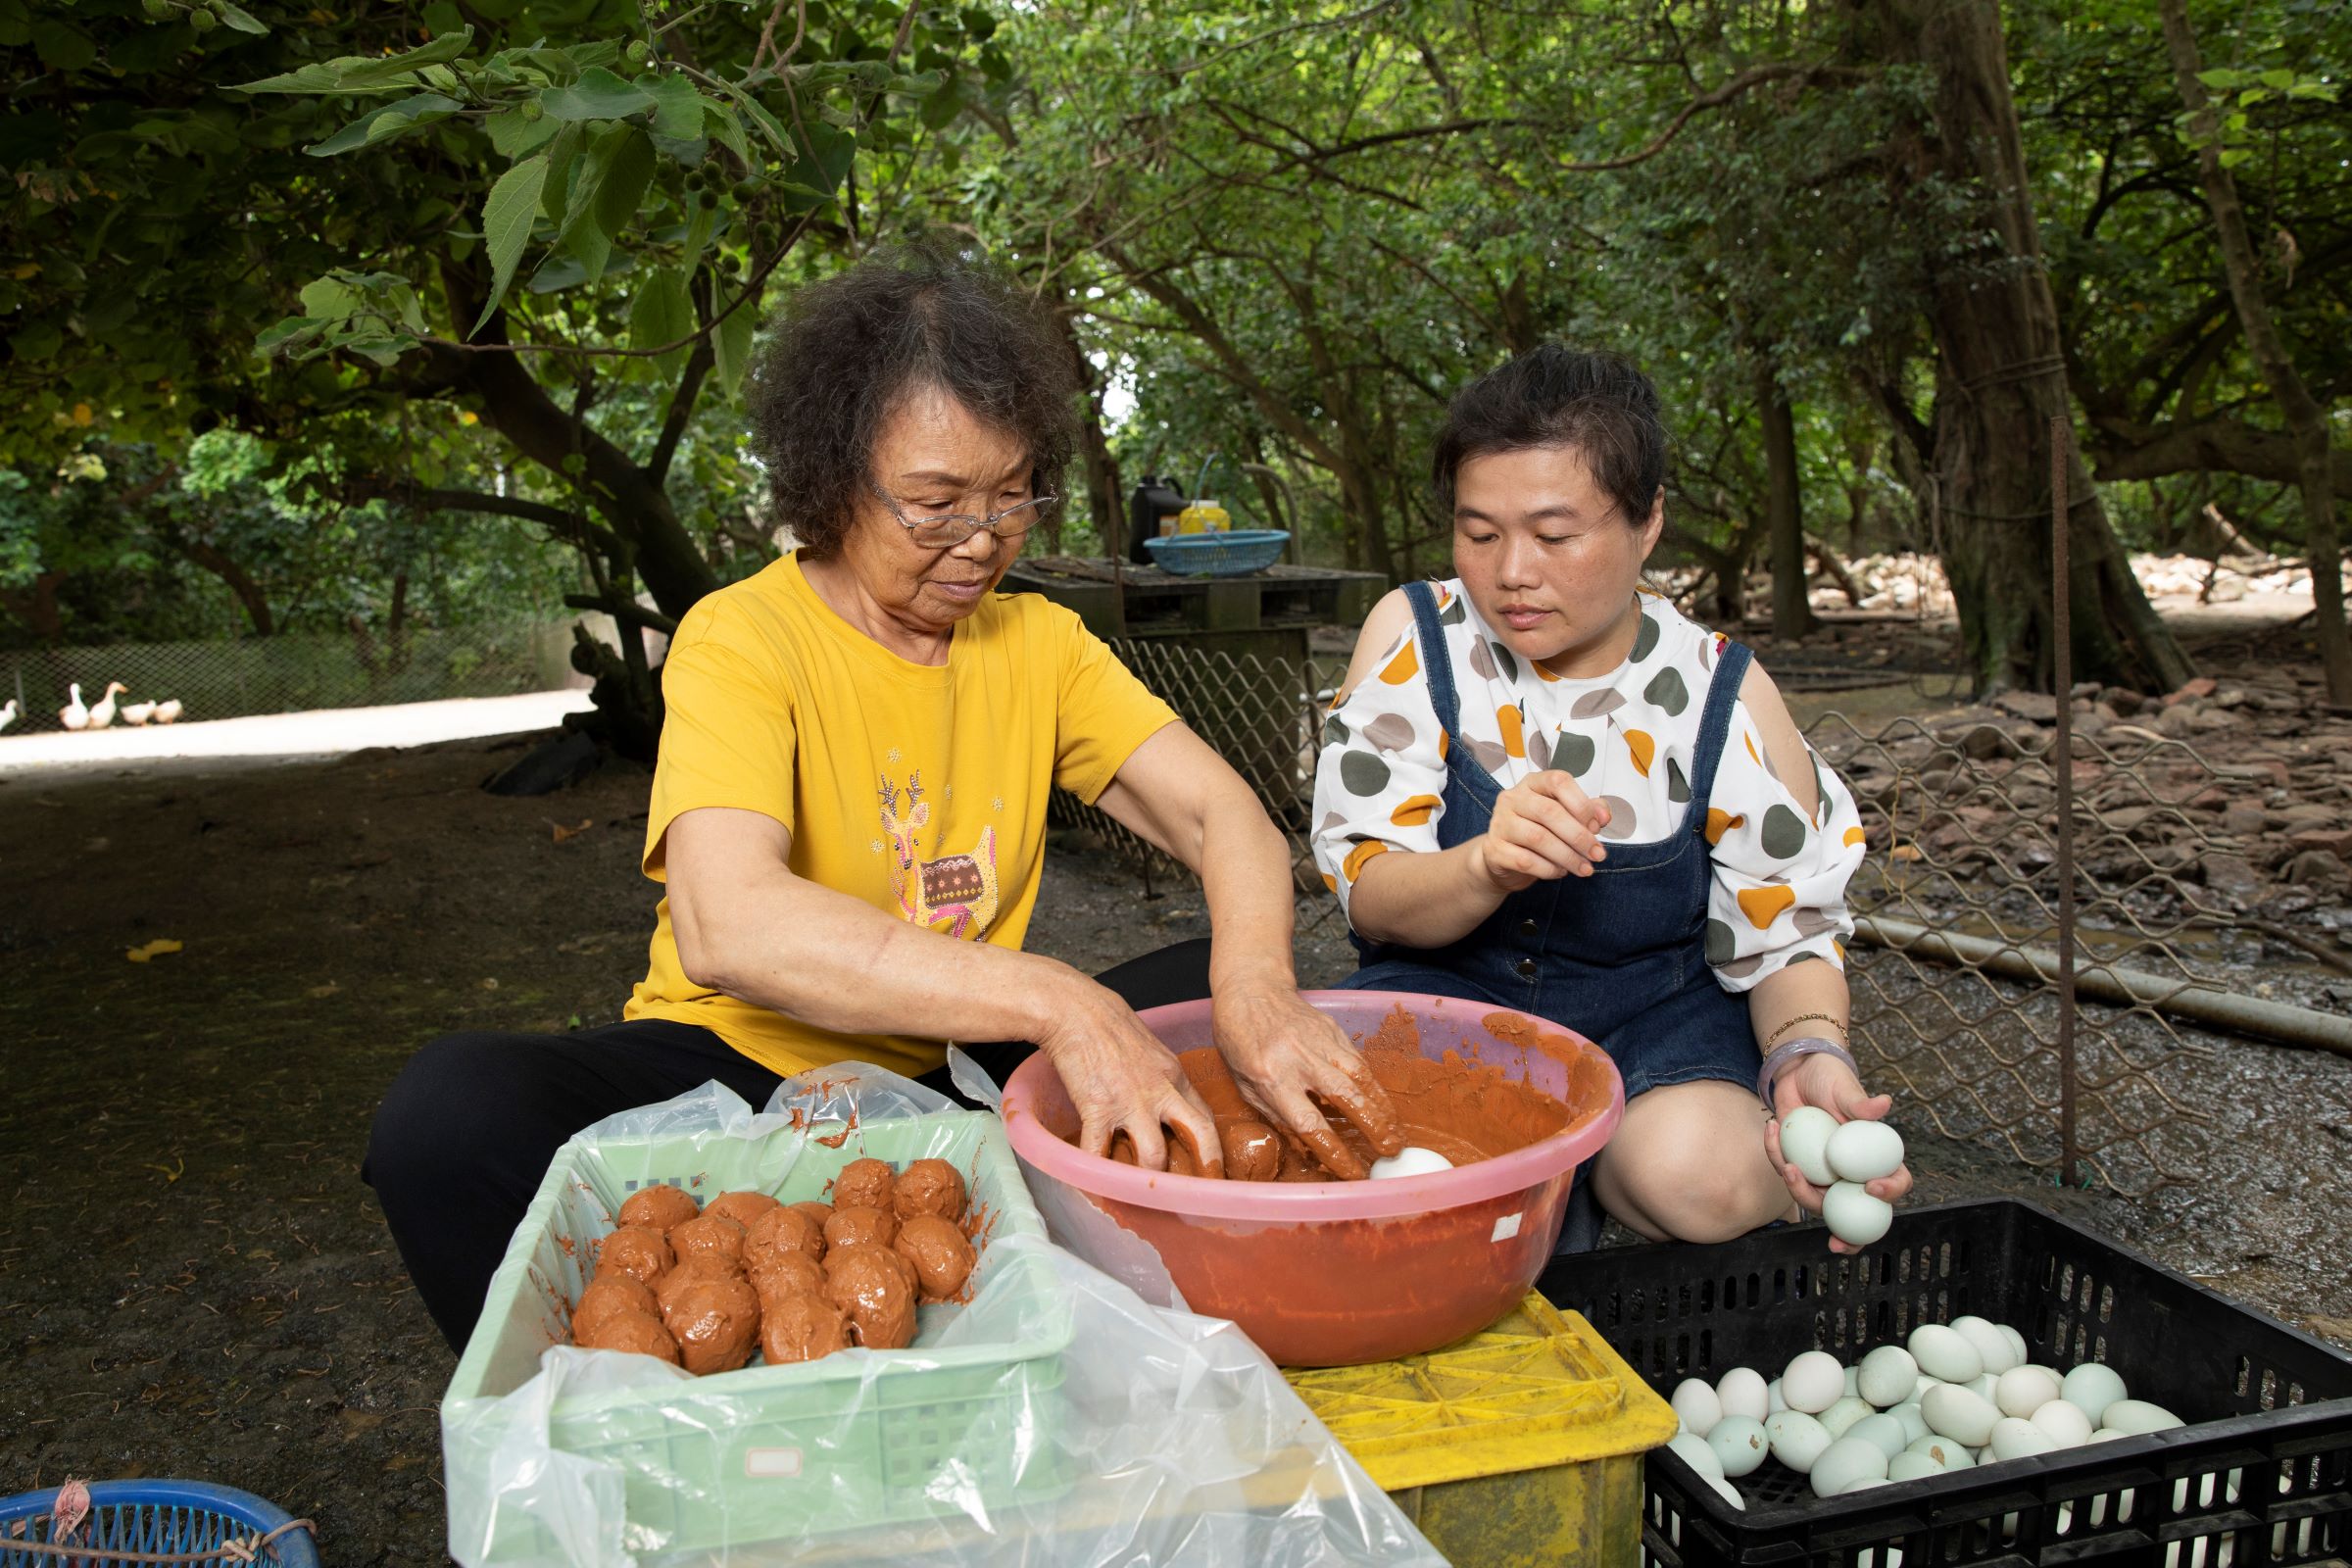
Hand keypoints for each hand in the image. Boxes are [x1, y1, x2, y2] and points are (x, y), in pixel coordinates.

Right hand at [1034, 973, 1223, 1176]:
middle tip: (1201, 1193)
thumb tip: (1165, 1098)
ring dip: (1148, 1180)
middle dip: (1205, 1168)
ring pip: (1153, 1155)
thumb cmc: (1107, 1021)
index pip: (1205, 1116)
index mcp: (1174, 1075)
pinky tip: (1093, 1185)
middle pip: (1199, 1135)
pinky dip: (1096, 1174)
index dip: (1213, 1146)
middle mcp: (1160, 1091)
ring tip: (1142, 1195)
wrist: (1074, 1009)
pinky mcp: (1098, 1108)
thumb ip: (1161, 1075)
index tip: (1213, 1168)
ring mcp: (1130, 1102)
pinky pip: (1099, 1152)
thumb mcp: (1149, 1046)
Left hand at [1212, 981, 1404, 1180]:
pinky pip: (1359, 1060)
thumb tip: (1308, 1146)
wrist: (1250, 990)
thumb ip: (1276, 1114)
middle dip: (1373, 1126)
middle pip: (1345, 1097)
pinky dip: (1374, 1085)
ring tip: (1395, 1132)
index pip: (1309, 1123)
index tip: (1353, 1172)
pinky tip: (1383, 1104)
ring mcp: (1320, 1042)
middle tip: (1391, 1151)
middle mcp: (1299, 1060)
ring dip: (1382, 1107)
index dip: (1335, 1152)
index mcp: (1271, 1079)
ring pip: (1361, 1076)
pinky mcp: (1333, 1029)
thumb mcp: (1244, 1084)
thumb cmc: (1239, 1041)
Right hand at [1468, 771, 1610, 893]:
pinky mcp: (1494, 849)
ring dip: (1567, 856)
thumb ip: (1587, 812)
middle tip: (1597, 854)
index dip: (1582, 804)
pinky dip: (1549, 869)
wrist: (1504, 859)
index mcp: (1532, 784)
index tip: (1598, 826)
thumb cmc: (1539, 832)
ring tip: (1584, 868)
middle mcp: (1512, 798)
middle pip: (1549, 812)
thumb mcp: (1565, 817)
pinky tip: (1560, 872)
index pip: (1558, 781)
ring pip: (1538, 838)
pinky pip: (1525, 860)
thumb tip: (1603, 816)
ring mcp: (1500, 823)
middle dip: (1579, 836)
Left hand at [1763, 1050, 1913, 1254]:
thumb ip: (1860, 1102)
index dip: (1890, 1192)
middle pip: (1856, 1210)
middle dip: (1848, 1235)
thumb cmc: (1830, 1078)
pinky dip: (1776, 1156)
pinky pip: (1788, 1173)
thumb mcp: (1845, 1087)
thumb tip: (1883, 1104)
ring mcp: (1825, 1173)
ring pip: (1816, 1199)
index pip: (1895, 1181)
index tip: (1871, 1187)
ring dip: (1798, 1190)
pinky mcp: (1799, 1166)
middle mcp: (1853, 1170)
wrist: (1798, 1071)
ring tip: (1787, 1163)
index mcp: (1876, 1156)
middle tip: (1835, 1242)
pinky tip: (1770, 1130)